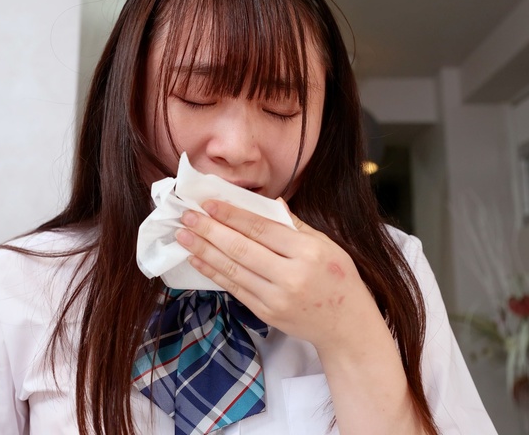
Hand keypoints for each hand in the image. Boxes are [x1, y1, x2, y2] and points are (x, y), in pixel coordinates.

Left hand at [176, 199, 378, 349]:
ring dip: (204, 251)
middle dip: (210, 231)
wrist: (345, 326)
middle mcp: (290, 276)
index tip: (209, 203)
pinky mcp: (265, 313)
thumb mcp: (326, 245)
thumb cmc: (338, 279)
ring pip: (232, 270)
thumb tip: (271, 202)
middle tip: (186, 216)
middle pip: (241, 249)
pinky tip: (198, 260)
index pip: (262, 229)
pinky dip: (213, 273)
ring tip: (183, 236)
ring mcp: (276, 298)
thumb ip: (295, 225)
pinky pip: (234, 289)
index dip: (232, 215)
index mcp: (307, 252)